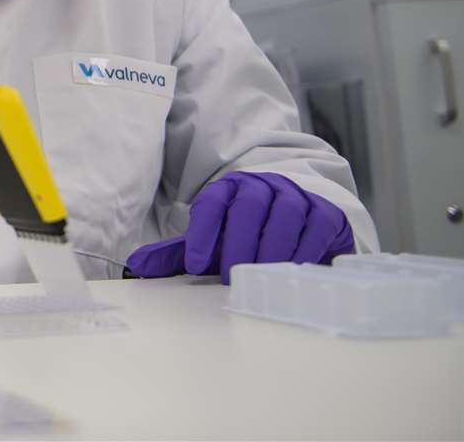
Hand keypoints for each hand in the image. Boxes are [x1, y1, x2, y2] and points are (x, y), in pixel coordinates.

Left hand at [126, 171, 355, 283]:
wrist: (298, 223)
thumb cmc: (245, 235)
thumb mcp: (211, 242)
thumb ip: (177, 253)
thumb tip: (137, 266)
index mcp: (229, 189)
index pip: (212, 203)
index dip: (203, 231)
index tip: (194, 262)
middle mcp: (264, 187)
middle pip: (249, 207)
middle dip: (238, 242)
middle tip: (227, 276)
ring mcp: (297, 197)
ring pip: (285, 216)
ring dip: (270, 248)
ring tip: (257, 277)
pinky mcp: (326, 214)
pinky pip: (316, 228)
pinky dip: (304, 251)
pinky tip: (291, 271)